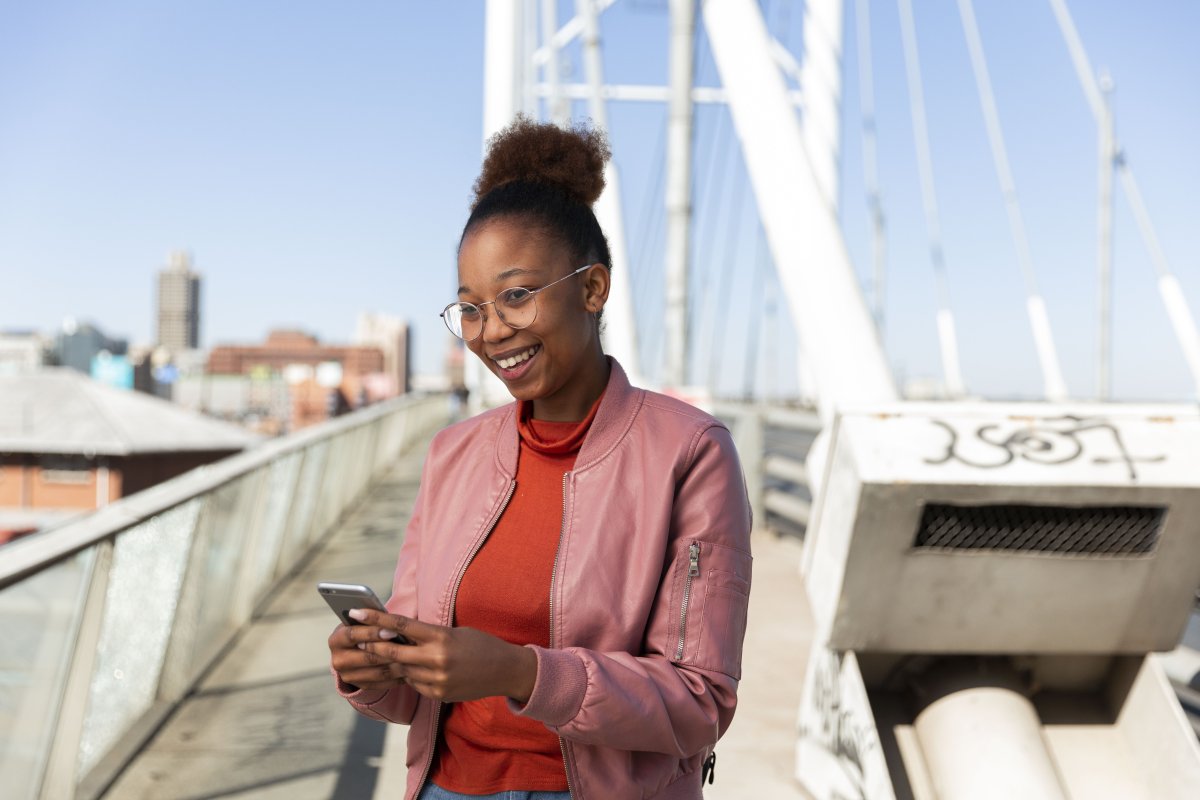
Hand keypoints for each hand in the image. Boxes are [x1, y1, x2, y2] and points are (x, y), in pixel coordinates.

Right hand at [328, 616, 408, 692]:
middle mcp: (338, 660)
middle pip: (366, 657)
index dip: (373, 632)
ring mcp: (347, 676)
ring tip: (413, 658)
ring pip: (376, 672)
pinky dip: (396, 676)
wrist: (355, 650)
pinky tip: (410, 669)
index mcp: (336, 640)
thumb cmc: (363, 630)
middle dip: (389, 651)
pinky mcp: (359, 686)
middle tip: (409, 647)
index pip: (352, 635)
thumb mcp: (362, 623)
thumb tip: (390, 619)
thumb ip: (372, 621)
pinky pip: (381, 683)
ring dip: (396, 665)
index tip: (392, 630)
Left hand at [329, 608, 537, 703]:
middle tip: (354, 637)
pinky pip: (414, 684)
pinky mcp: (438, 694)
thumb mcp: (455, 632)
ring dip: (391, 662)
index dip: (375, 619)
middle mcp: (436, 660)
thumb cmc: (481, 644)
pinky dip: (410, 675)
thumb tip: (399, 635)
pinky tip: (414, 669)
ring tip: (379, 653)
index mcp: (441, 637)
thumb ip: (429, 635)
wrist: (506, 670)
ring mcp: (436, 680)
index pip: (400, 626)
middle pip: (393, 652)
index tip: (355, 612)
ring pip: (401, 671)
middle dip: (371, 645)